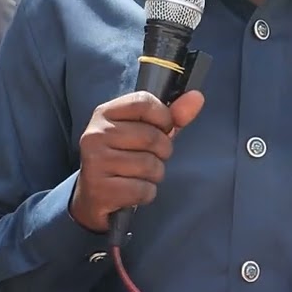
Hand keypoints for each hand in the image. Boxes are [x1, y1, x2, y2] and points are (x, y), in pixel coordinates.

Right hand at [69, 90, 204, 233]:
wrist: (94, 195)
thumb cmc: (124, 158)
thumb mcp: (145, 132)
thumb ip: (172, 115)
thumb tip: (197, 97)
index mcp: (105, 113)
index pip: (144, 102)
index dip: (163, 117)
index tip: (162, 129)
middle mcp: (96, 134)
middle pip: (152, 137)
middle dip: (162, 152)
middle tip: (149, 158)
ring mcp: (95, 162)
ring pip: (149, 165)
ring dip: (154, 175)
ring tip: (139, 175)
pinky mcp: (100, 189)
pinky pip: (143, 190)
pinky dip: (146, 193)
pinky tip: (132, 191)